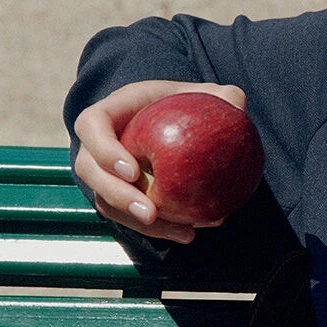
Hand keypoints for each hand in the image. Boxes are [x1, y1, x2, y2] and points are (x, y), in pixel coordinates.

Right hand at [73, 80, 248, 242]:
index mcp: (115, 109)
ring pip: (106, 200)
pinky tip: (188, 232)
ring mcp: (106, 169)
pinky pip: (128, 215)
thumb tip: (238, 106)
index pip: (92, 125)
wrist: (182, 124)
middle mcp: (102, 141)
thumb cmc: (190, 104)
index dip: (104, 149)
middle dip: (117, 196)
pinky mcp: (120, 193)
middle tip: (150, 213)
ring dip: (136, 221)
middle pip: (89, 171)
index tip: (133, 171)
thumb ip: (224, 97)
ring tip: (178, 230)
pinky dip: (157, 228)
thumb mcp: (210, 94)